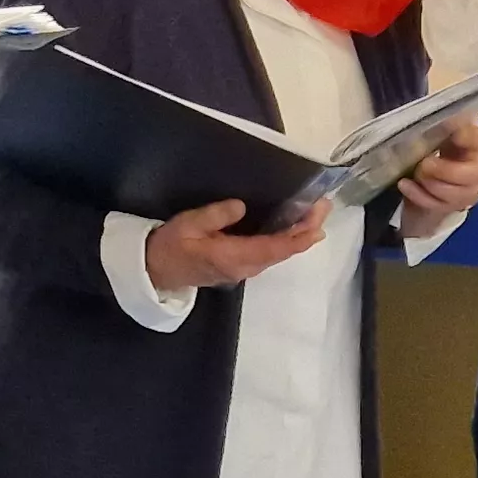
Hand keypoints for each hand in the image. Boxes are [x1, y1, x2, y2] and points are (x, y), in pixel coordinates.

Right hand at [143, 198, 328, 293]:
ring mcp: (242, 270)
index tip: (317, 222)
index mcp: (232, 257)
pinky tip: (292, 229)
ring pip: (278, 254)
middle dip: (305, 231)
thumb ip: (215, 216)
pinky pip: (269, 255)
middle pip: (282, 251)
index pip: (273, 248)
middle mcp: (244, 267)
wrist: (155, 271)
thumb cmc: (169, 246)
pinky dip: (285, 241)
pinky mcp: (239, 267)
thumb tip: (241, 207)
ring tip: (314, 215)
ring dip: (298, 236)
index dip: (298, 236)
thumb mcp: (187, 224)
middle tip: (323, 207)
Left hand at [395, 120, 477, 237]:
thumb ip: (447, 121)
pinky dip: (417, 195)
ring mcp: (469, 191)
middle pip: (471, 176)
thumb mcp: (441, 127)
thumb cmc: (438, 141)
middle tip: (425, 162)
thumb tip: (450, 116)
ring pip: (454, 195)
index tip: (453, 135)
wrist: (433, 167)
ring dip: (430, 183)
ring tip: (416, 172)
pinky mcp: (452, 206)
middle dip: (443, 171)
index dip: (468, 138)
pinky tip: (405, 184)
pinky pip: (436, 205)